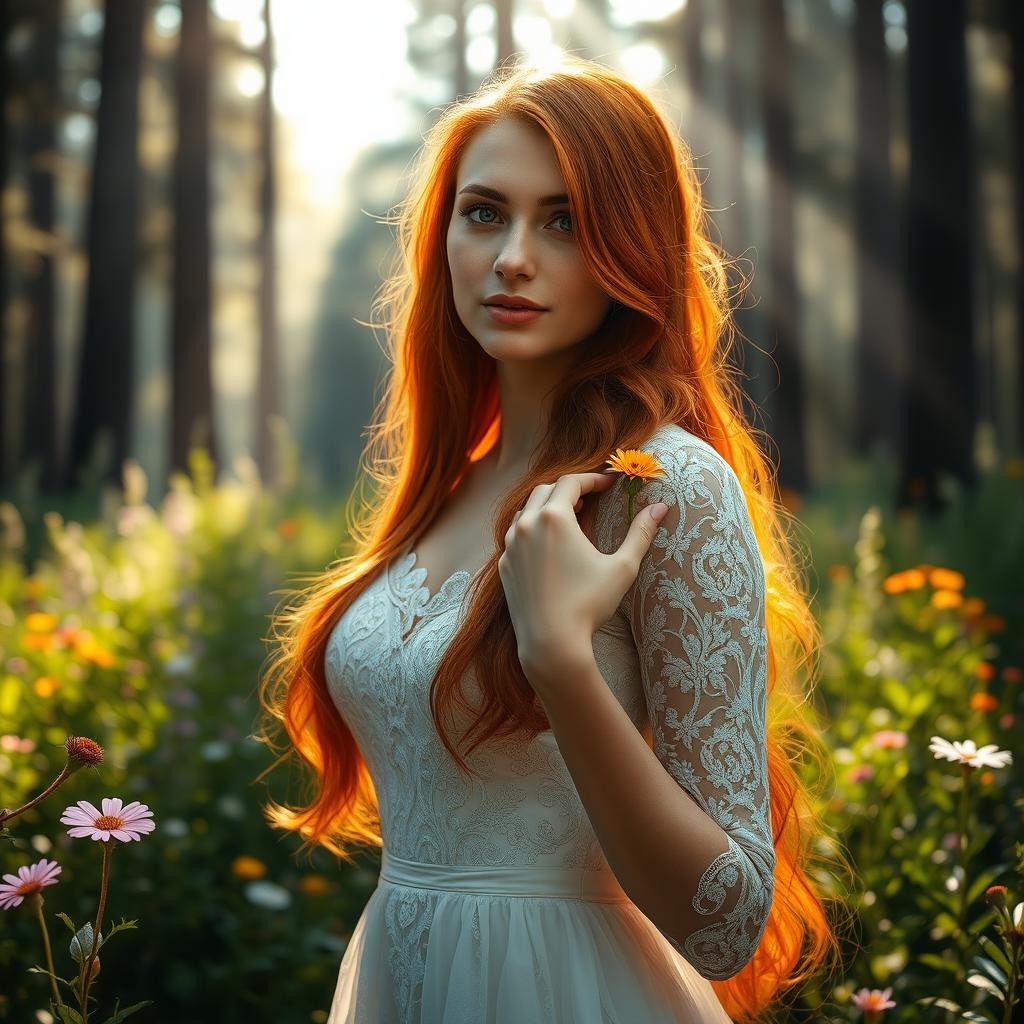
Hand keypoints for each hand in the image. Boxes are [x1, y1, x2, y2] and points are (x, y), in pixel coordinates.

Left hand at [497, 470, 668, 675]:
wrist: (551, 643)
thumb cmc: (588, 605)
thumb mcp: (622, 568)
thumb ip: (640, 533)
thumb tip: (660, 507)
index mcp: (553, 518)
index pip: (571, 482)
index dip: (593, 478)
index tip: (610, 483)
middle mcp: (525, 525)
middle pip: (545, 490)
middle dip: (569, 489)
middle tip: (591, 497)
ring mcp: (510, 545)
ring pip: (526, 511)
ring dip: (547, 507)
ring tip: (571, 517)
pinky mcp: (504, 565)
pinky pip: (516, 535)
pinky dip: (532, 529)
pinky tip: (549, 545)